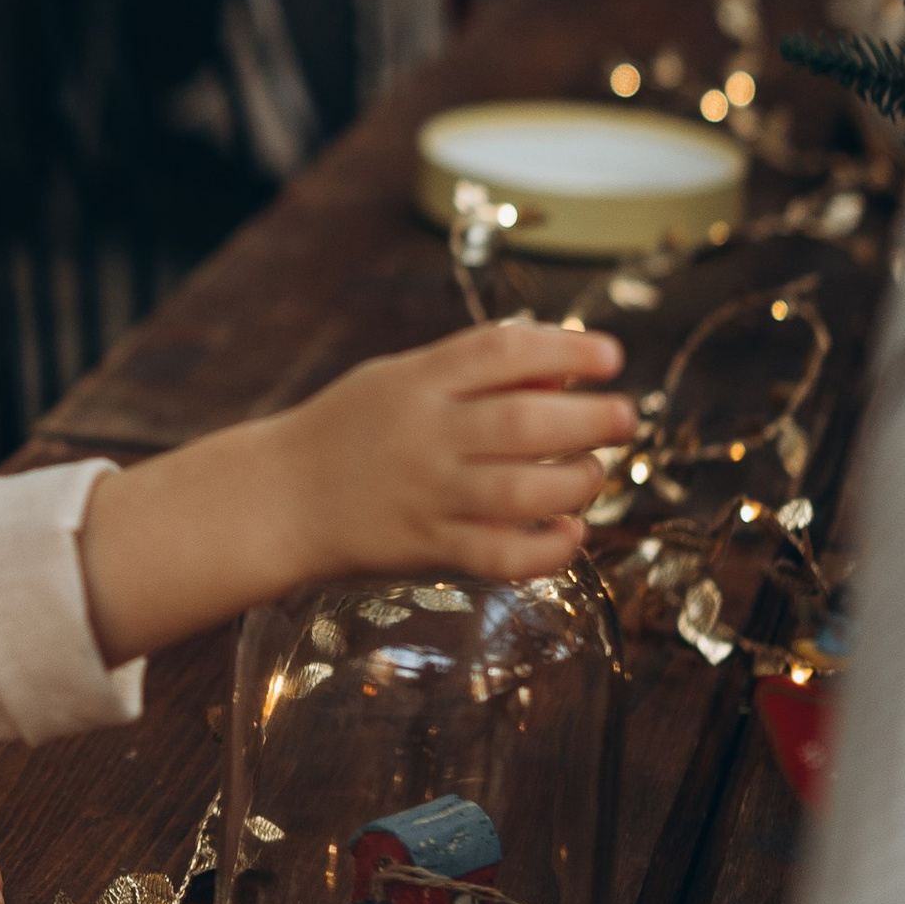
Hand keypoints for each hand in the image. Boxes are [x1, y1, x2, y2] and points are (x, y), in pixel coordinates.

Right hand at [79, 316, 630, 666]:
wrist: (280, 498)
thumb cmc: (350, 430)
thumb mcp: (400, 379)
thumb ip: (472, 374)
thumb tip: (563, 372)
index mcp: (417, 380)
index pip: (501, 350)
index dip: (564, 348)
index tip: (609, 356)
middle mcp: (425, 435)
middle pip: (523, 424)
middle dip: (589, 419)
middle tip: (624, 418)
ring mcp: (427, 496)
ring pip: (521, 493)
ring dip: (576, 483)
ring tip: (593, 473)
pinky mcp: (428, 550)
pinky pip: (502, 555)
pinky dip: (548, 548)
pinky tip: (569, 532)